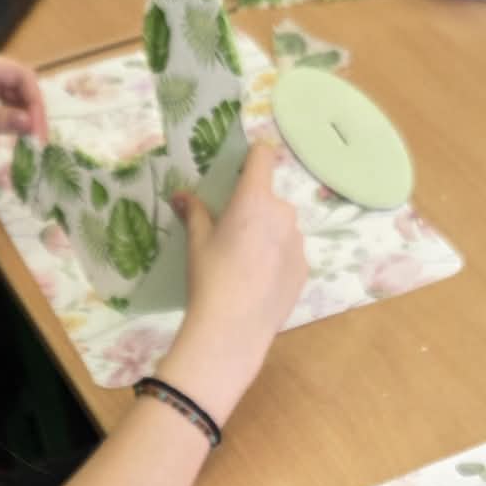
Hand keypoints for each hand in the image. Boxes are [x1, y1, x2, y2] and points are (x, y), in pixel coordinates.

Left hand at [0, 48, 47, 176]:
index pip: (22, 75)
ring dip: (22, 114)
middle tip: (38, 140)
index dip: (36, 102)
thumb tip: (31, 124)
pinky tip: (14, 133)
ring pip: (11, 94)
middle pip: (20, 83)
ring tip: (29, 140)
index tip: (39, 131)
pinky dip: (9, 117)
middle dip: (32, 109)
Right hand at [157, 145, 307, 427]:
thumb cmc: (210, 278)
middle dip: (255, 209)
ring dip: (269, 235)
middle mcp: (283, 212)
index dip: (253, 158)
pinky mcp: (305, 267)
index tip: (243, 170)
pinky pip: (290, 252)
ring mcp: (298, 241)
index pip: (263, 156)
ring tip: (248, 264)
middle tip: (234, 236)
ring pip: (283, 227)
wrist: (234, 328)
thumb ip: (195, 212)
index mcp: (254, 199)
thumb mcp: (197, 242)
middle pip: (270, 198)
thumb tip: (181, 195)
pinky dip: (278, 259)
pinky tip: (260, 282)